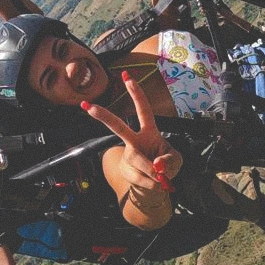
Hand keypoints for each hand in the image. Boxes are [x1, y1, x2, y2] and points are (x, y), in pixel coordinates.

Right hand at [82, 72, 181, 193]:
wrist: (156, 186)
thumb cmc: (166, 166)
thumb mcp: (176, 161)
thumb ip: (170, 161)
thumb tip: (157, 166)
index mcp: (149, 132)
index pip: (143, 110)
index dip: (137, 95)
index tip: (127, 78)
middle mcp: (134, 141)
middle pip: (117, 127)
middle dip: (103, 116)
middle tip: (88, 106)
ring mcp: (128, 155)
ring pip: (136, 158)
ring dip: (151, 170)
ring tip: (161, 180)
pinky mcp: (125, 170)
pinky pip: (139, 176)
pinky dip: (151, 183)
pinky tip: (155, 184)